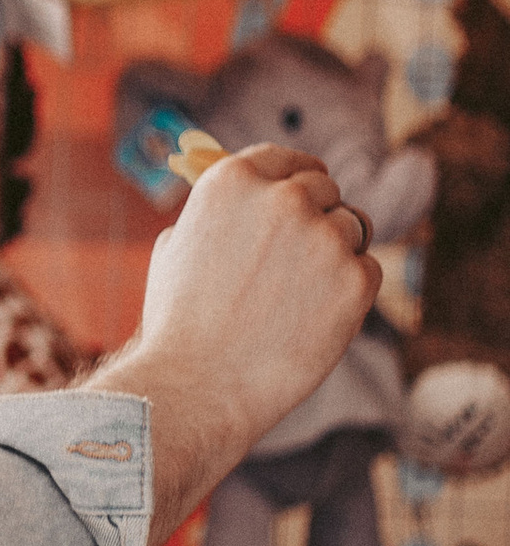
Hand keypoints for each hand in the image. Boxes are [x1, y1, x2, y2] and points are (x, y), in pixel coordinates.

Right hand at [104, 143, 378, 545]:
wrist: (198, 385)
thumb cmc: (179, 325)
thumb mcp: (177, 247)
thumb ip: (219, 216)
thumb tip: (248, 206)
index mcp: (233, 180)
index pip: (285, 159)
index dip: (296, 177)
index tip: (305, 193)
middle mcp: (284, 198)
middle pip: (324, 190)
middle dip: (317, 217)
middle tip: (303, 258)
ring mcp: (325, 237)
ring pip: (353, 228)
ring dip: (337, 253)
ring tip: (301, 297)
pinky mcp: (356, 280)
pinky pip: (368, 271)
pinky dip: (349, 293)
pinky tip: (314, 320)